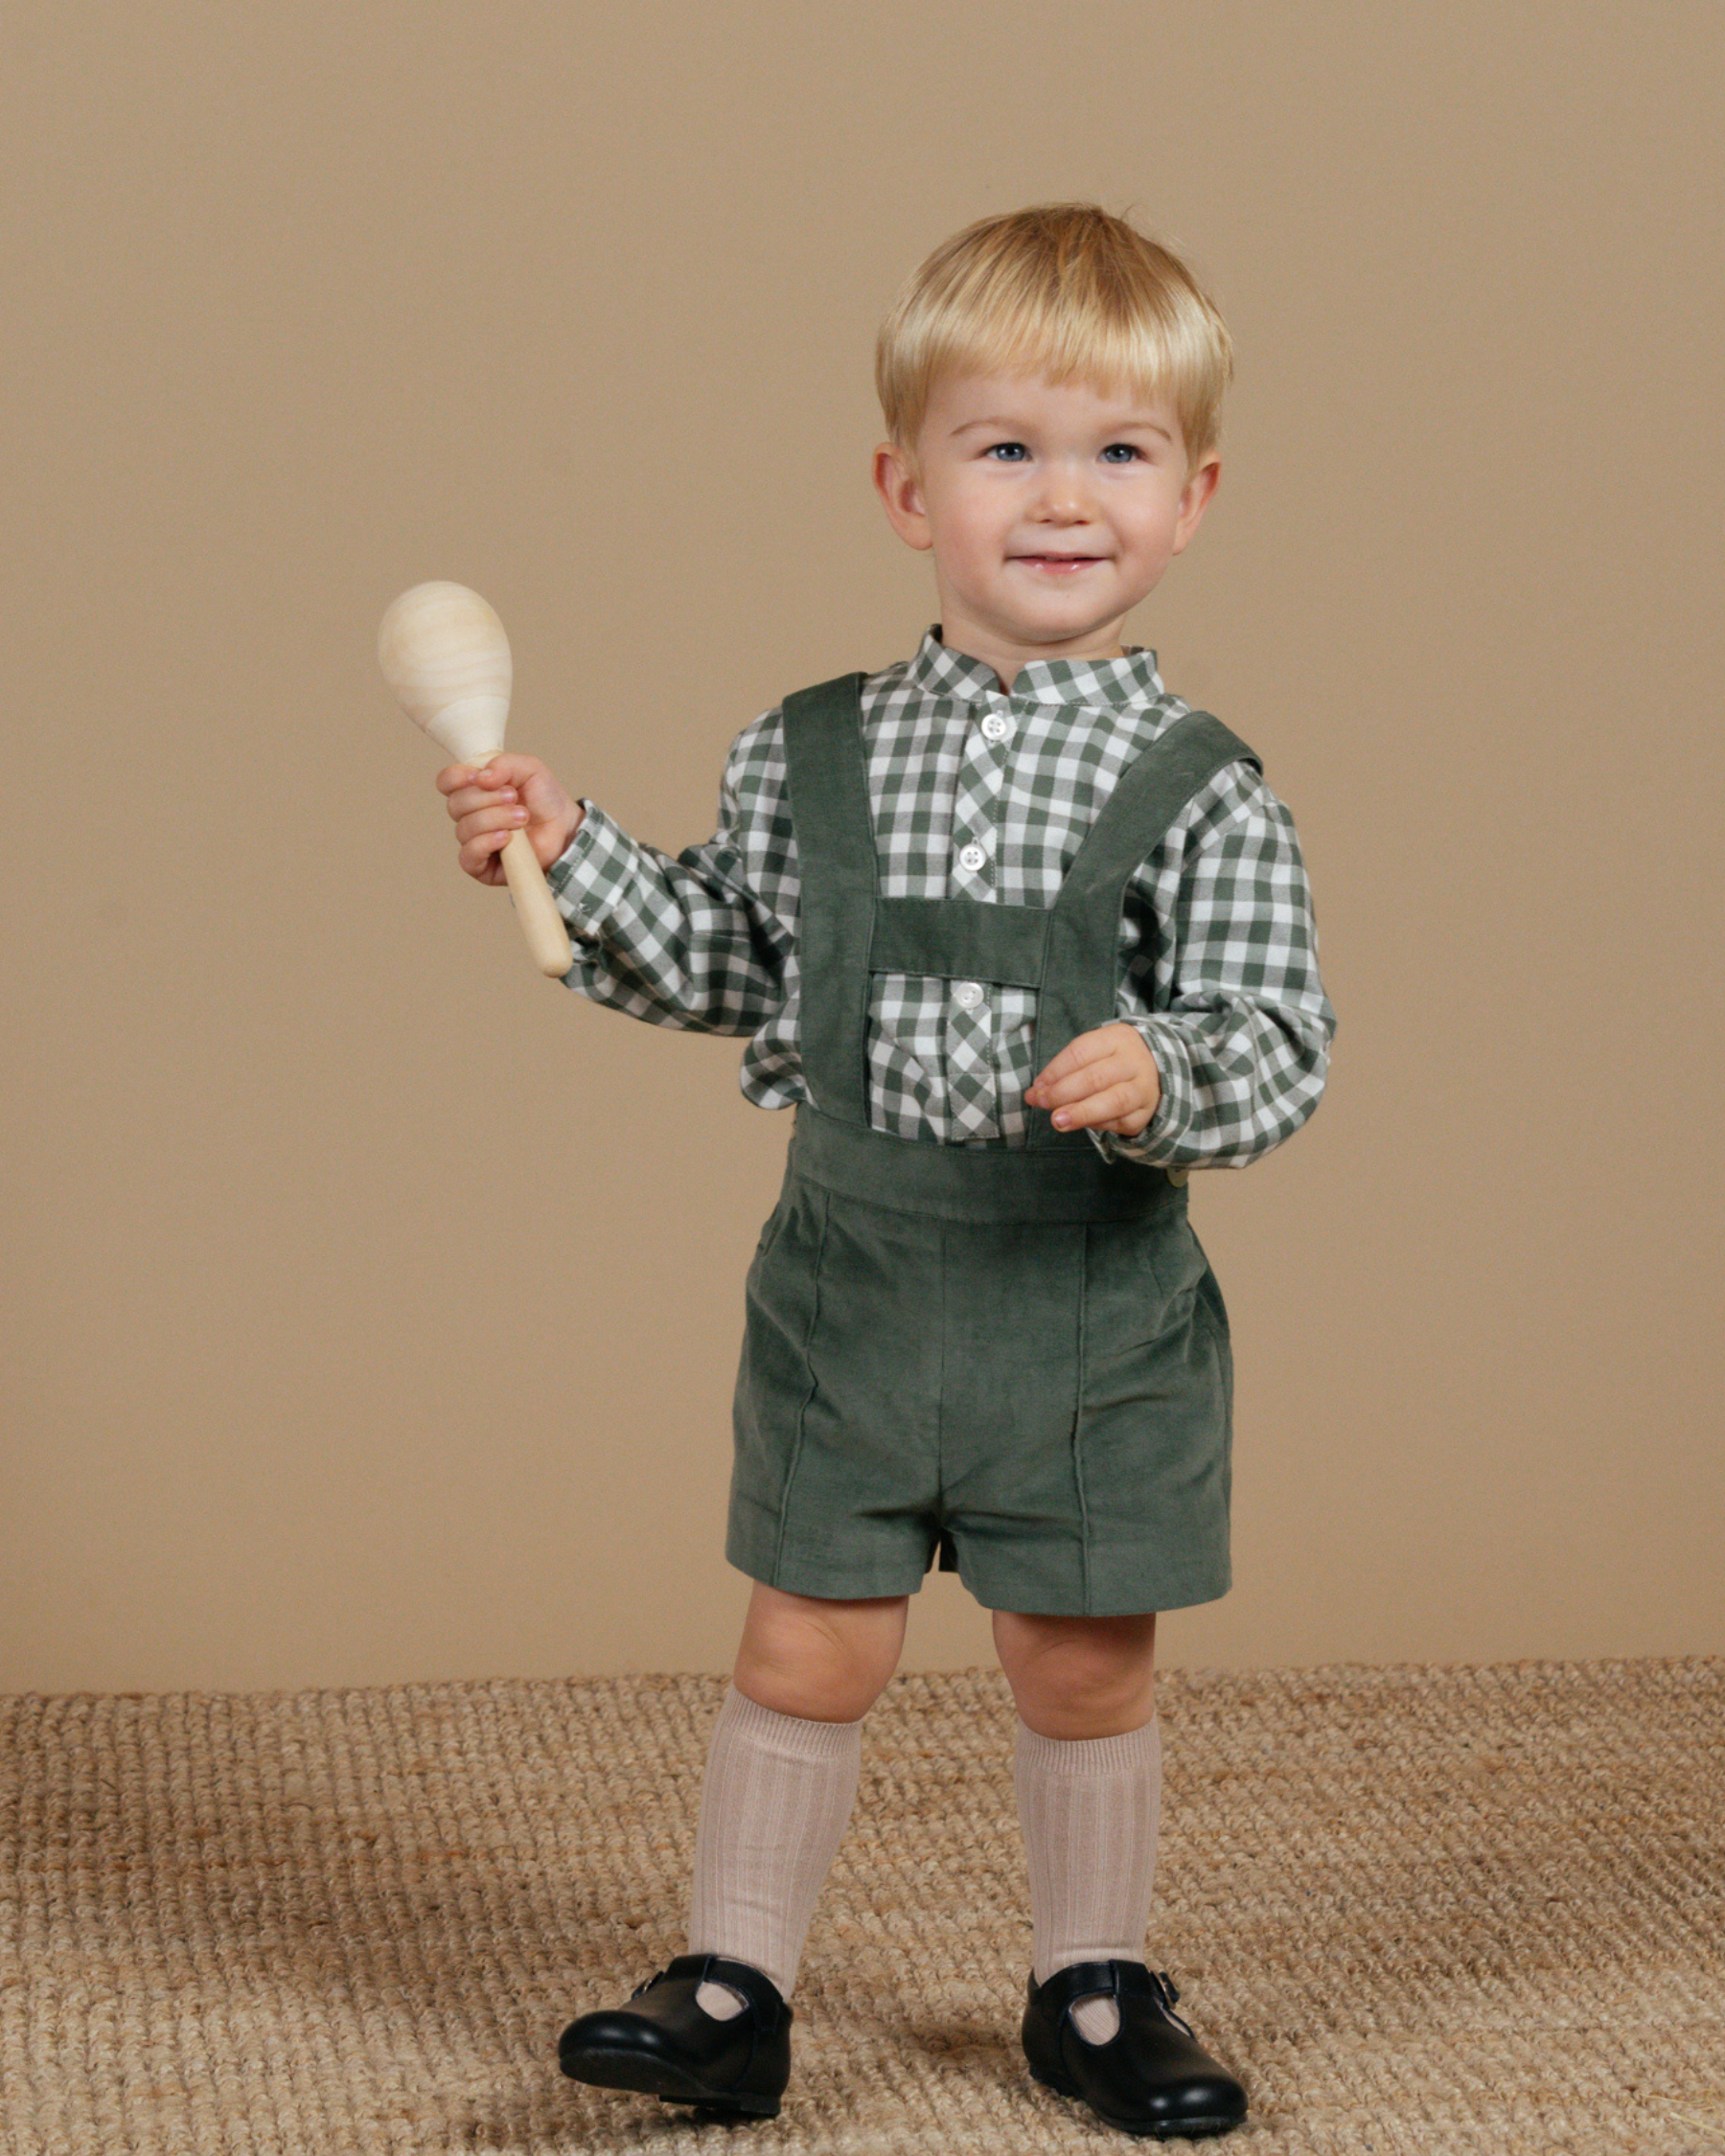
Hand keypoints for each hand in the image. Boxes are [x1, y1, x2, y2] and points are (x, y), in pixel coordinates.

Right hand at [436, 753, 582, 885]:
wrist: (565, 828)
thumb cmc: (545, 799)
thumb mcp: (530, 769)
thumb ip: (505, 764)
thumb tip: (481, 777)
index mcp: (474, 789)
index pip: (446, 782)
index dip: (456, 778)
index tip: (479, 777)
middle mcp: (469, 815)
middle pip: (455, 805)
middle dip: (487, 799)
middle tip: (515, 797)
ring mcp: (474, 841)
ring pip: (465, 828)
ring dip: (495, 819)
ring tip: (522, 817)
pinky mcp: (481, 866)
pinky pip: (469, 855)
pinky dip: (487, 842)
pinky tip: (507, 838)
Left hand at [1026, 1022, 1161, 1137]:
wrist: (1156, 1068)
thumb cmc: (1112, 1060)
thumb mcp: (1093, 1053)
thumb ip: (1065, 1070)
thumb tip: (1035, 1093)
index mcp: (1117, 1038)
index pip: (1081, 1052)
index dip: (1055, 1071)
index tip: (1036, 1087)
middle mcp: (1134, 1062)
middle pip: (1095, 1078)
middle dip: (1063, 1093)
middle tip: (1041, 1102)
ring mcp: (1144, 1088)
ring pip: (1114, 1102)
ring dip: (1082, 1113)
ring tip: (1057, 1121)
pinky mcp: (1147, 1112)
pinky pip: (1122, 1122)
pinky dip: (1098, 1125)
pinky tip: (1081, 1124)